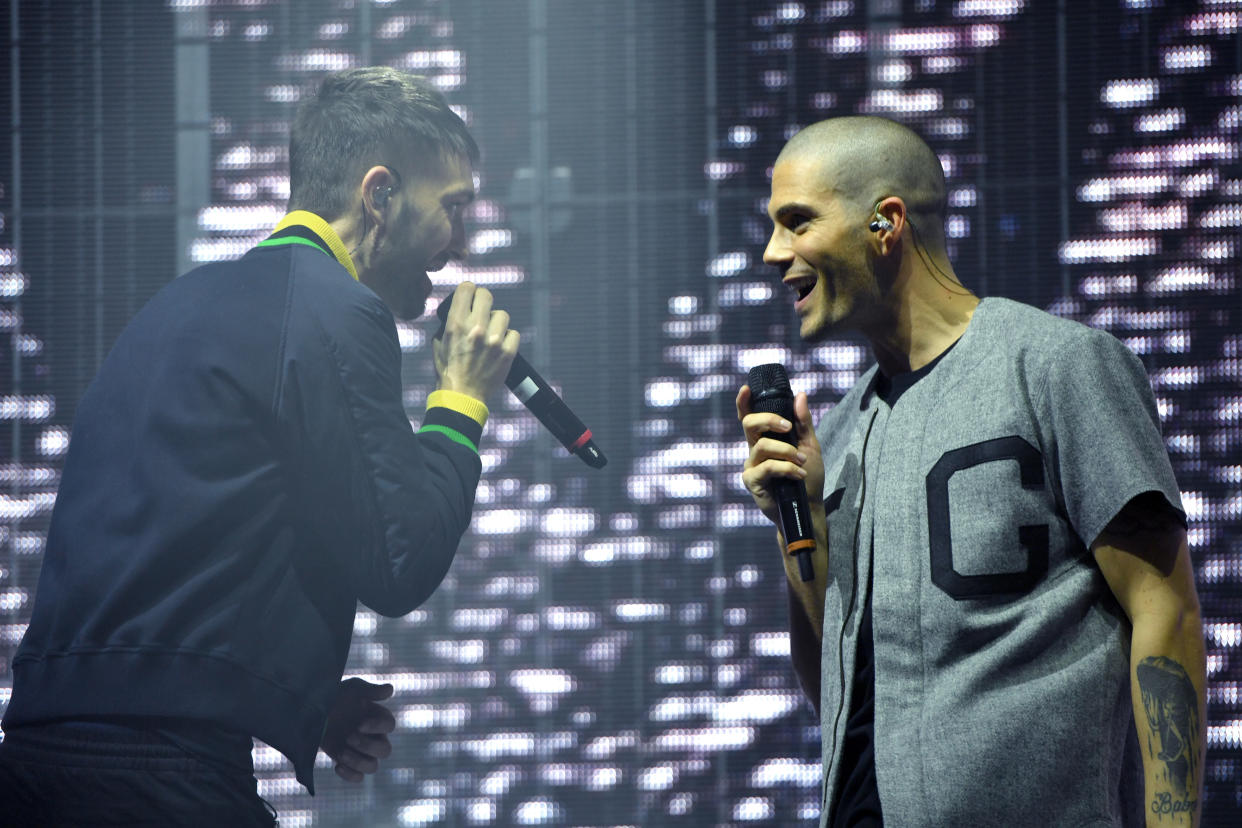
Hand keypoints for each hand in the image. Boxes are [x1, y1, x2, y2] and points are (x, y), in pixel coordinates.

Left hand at [320, 677, 396, 782]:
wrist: (310, 711)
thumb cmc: (334, 696)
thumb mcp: (351, 689)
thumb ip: (370, 690)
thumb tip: (390, 690)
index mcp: (377, 717)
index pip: (389, 725)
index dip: (377, 727)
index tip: (360, 724)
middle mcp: (373, 736)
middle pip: (385, 750)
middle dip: (367, 746)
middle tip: (349, 737)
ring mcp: (360, 752)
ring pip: (373, 767)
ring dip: (358, 762)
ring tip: (341, 752)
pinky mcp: (348, 762)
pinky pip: (358, 777)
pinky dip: (350, 775)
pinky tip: (337, 766)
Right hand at [433, 282, 519, 401]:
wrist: (462, 397)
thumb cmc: (449, 370)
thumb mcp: (439, 343)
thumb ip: (449, 323)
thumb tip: (460, 309)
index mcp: (455, 324)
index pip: (467, 288)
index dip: (469, 291)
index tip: (470, 298)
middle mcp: (475, 328)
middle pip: (486, 295)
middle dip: (484, 302)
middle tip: (482, 312)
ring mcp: (493, 340)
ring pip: (502, 315)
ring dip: (497, 323)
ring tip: (491, 335)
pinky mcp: (507, 352)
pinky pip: (513, 333)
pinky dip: (508, 339)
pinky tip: (500, 346)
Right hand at [736, 384, 824, 524]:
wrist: (808, 506)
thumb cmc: (808, 476)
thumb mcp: (810, 445)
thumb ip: (803, 422)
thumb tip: (800, 395)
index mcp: (766, 438)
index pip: (750, 417)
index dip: (743, 402)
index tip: (746, 389)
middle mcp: (754, 449)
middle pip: (749, 423)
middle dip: (769, 420)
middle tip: (788, 427)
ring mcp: (752, 465)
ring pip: (763, 446)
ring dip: (787, 451)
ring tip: (802, 461)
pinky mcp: (752, 481)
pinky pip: (768, 467)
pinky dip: (787, 468)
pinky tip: (799, 475)